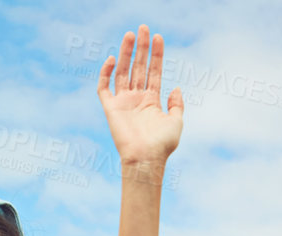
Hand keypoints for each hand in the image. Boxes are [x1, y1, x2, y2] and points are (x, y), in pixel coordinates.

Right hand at [98, 26, 183, 168]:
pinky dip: (106, 73)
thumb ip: (177, 105)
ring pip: (122, 72)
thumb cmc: (162, 145)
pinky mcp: (110, 109)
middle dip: (141, 48)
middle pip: (138, 67)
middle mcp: (137, 99)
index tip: (158, 37)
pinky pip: (104, 87)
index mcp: (152, 101)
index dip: (156, 54)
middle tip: (143, 28)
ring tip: (130, 34)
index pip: (154, 71)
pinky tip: (112, 59)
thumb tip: (176, 88)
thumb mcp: (176, 122)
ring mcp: (123, 102)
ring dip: (125, 53)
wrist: (146, 160)